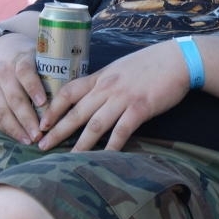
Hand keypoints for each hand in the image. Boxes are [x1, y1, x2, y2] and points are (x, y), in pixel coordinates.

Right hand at [0, 33, 46, 143]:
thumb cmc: (26, 57)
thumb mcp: (38, 55)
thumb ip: (53, 70)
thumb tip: (75, 93)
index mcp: (20, 58)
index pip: (25, 72)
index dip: (34, 87)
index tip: (44, 102)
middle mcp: (3, 71)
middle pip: (14, 97)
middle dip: (27, 118)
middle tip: (40, 134)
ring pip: (1, 110)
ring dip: (16, 128)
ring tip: (31, 141)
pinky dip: (7, 129)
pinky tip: (20, 138)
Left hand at [37, 40, 189, 151]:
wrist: (177, 59)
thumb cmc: (150, 63)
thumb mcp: (120, 68)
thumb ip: (105, 82)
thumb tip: (92, 96)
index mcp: (101, 77)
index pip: (69, 91)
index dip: (53, 108)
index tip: (42, 123)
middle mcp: (107, 87)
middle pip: (77, 112)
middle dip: (57, 131)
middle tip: (41, 146)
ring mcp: (123, 98)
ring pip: (95, 125)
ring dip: (80, 145)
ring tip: (68, 160)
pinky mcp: (140, 108)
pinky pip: (122, 131)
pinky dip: (112, 147)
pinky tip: (105, 160)